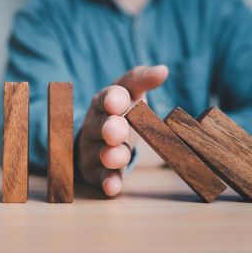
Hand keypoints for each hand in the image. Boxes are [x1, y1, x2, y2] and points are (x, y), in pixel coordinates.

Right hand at [77, 65, 168, 195]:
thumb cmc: (121, 111)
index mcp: (104, 103)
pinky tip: (112, 188)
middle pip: (100, 126)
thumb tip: (163, 69)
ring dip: (109, 155)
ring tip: (117, 158)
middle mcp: (96, 125)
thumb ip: (142, 79)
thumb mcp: (130, 91)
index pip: (106, 98)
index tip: (118, 102)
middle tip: (116, 131)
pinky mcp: (97, 170)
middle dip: (109, 128)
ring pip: (100, 152)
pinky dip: (107, 181)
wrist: (101, 136)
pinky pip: (101, 176)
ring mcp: (95, 148)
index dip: (112, 100)